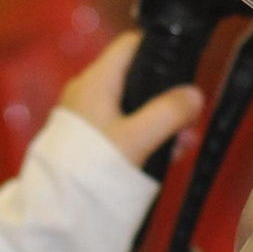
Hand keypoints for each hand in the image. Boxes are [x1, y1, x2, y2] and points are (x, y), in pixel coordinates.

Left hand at [57, 30, 205, 166]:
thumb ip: (169, 113)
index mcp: (97, 80)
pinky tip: (163, 155)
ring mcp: (84, 115)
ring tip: (183, 145)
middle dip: (165, 99)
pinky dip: (142, 136)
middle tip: (189, 122)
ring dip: (158, 122)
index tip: (184, 69)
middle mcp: (87, 91)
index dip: (158, 50)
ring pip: (130, 107)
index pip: (130, 45)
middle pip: (135, 79)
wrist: (58, 207)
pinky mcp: (85, 138)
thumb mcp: (138, 138)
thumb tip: (194, 95)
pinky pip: (120, 127)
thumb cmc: (94, 167)